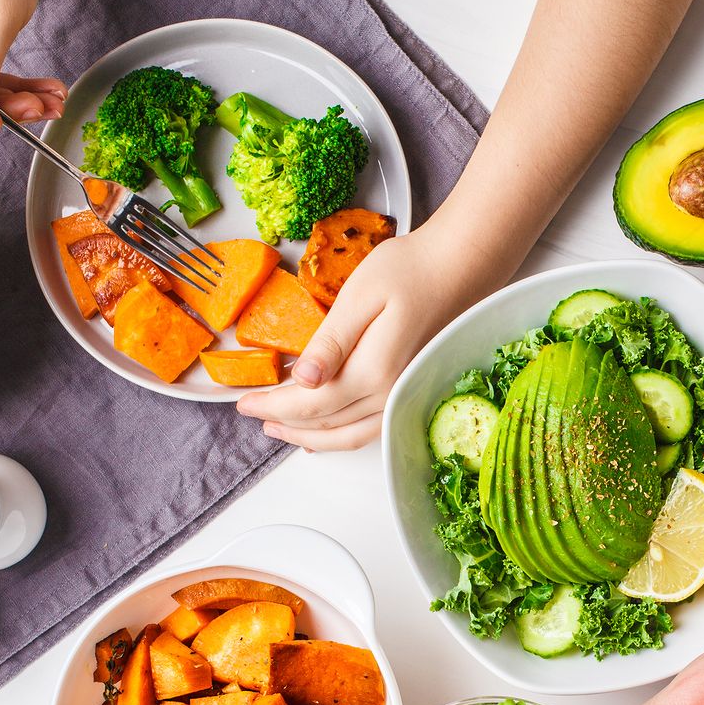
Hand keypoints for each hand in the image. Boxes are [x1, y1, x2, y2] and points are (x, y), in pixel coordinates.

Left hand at [236, 220, 486, 450]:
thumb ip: (331, 342)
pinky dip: (340, 436)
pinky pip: (370, 429)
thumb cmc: (410, 271)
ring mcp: (402, 398)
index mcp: (373, 371)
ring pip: (347, 435)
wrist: (459, 268)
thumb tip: (302, 381)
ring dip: (310, 436)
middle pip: (325, 425)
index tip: (244, 401)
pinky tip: (323, 432)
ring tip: (279, 428)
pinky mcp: (409, 392)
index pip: (310, 403)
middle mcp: (389, 394)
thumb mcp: (360, 296)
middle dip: (284, 423)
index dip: (273, 405)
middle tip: (251, 413)